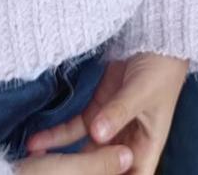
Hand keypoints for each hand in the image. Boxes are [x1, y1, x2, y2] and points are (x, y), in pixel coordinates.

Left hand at [28, 54, 188, 173]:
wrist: (156, 36)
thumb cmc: (161, 68)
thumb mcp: (142, 91)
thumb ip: (119, 112)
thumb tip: (97, 134)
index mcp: (147, 144)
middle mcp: (128, 140)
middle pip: (104, 166)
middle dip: (82, 172)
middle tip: (55, 174)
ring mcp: (110, 124)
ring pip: (85, 149)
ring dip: (63, 156)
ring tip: (36, 159)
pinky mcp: (97, 108)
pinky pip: (75, 128)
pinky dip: (58, 134)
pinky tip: (38, 139)